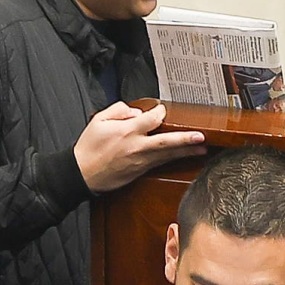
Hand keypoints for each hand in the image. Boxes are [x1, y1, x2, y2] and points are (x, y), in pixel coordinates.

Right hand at [73, 102, 206, 192]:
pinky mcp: (141, 171)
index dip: (160, 113)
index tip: (163, 110)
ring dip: (186, 151)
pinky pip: (161, 163)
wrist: (82, 174)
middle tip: (201, 137)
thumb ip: (119, 110)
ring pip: (167, 155)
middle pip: (166, 142)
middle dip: (185, 139)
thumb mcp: (99, 120)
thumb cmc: (89, 148)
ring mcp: (140, 161)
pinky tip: (185, 157)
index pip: (151, 120)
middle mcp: (136, 147)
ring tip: (202, 147)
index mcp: (126, 132)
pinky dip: (174, 159)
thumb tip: (137, 112)